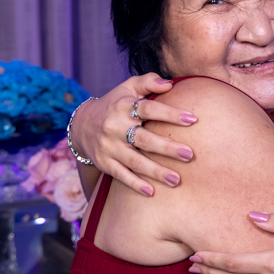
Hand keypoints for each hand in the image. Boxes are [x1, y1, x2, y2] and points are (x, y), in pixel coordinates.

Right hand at [71, 74, 197, 194]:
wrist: (81, 125)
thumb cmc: (115, 104)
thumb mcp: (128, 88)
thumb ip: (148, 82)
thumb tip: (170, 84)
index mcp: (124, 106)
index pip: (149, 109)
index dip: (170, 114)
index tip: (192, 120)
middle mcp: (115, 127)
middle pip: (144, 139)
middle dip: (167, 147)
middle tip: (190, 154)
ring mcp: (109, 146)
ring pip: (134, 161)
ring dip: (156, 171)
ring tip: (176, 179)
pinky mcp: (104, 162)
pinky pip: (121, 175)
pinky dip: (135, 184)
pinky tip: (151, 192)